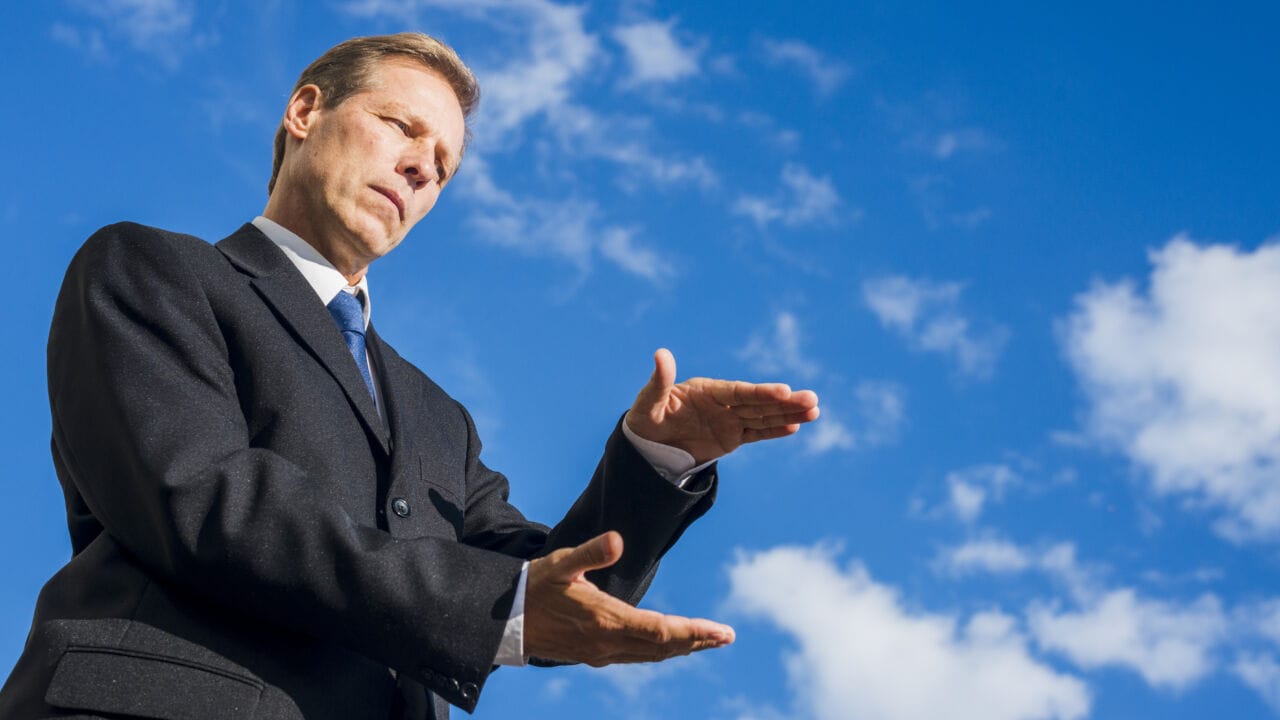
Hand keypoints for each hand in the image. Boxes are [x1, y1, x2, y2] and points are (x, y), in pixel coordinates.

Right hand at [524, 531, 734, 665]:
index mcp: (606, 620)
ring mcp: (601, 653)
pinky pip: (636, 657)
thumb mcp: (562, 562)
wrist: (503, 621)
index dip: (696, 632)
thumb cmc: (533, 587)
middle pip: (664, 647)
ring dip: (682, 648)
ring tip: (707, 641)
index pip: (663, 630)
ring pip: (651, 655)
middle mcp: (608, 643)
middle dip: (698, 641)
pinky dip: (659, 651)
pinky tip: (667, 646)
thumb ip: (591, 552)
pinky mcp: (593, 655)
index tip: (723, 632)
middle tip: (727, 637)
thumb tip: (618, 540)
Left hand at [625, 348, 819, 464]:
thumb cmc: (646, 418)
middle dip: (785, 402)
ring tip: (815, 410)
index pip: (739, 392)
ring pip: (763, 417)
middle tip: (813, 400)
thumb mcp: (648, 402)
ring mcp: (729, 420)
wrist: (648, 443)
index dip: (762, 392)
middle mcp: (723, 403)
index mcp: (707, 390)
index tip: (784, 392)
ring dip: (788, 414)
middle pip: (758, 403)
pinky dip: (775, 431)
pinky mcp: (731, 438)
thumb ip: (659, 381)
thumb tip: (661, 353)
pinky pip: (756, 434)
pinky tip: (796, 426)